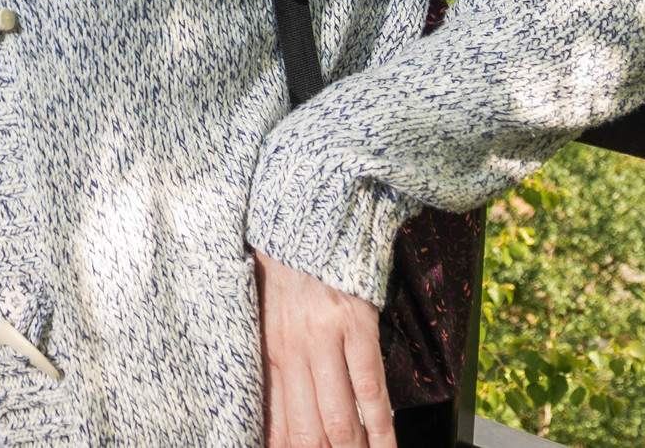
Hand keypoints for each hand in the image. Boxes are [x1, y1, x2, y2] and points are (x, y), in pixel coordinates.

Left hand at [256, 249, 392, 447]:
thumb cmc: (286, 266)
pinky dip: (381, 429)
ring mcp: (324, 341)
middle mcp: (291, 351)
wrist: (310, 217)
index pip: (274, 422)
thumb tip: (279, 413)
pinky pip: (370, 390)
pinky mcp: (356, 327)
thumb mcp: (264, 314)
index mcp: (266, 350)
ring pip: (339, 420)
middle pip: (306, 430)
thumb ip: (272, 361)